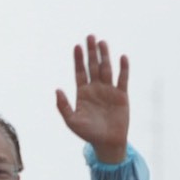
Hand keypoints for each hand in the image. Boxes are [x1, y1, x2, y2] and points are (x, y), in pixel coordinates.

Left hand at [55, 35, 129, 163]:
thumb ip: (63, 106)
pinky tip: (122, 57)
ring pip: (107, 69)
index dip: (78, 59)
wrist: (107, 143)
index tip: (76, 46)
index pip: (79, 72)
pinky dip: (123, 68)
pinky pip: (122, 79)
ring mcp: (109, 90)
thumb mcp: (72, 121)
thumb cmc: (88, 134)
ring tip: (102, 42)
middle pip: (93, 66)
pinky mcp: (121, 95)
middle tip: (90, 36)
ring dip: (105, 56)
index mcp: (82, 93)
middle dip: (91, 52)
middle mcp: (96, 88)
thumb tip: (57, 89)